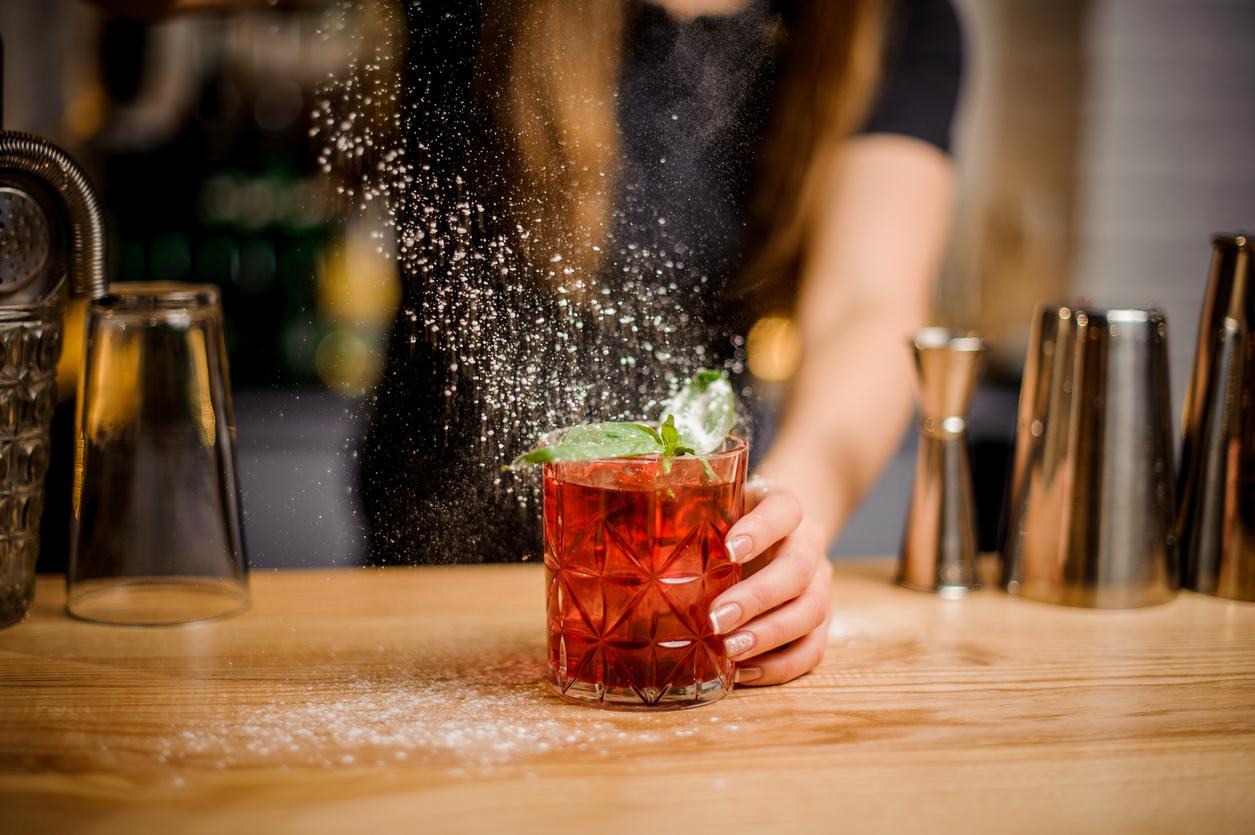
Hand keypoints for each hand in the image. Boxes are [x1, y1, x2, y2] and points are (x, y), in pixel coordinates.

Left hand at [708, 478, 831, 685]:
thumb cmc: (730, 523)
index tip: (730, 549)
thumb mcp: (715, 512)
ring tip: (729, 651)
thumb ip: (692, 525)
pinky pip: (812, 648)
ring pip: (812, 611)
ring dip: (769, 635)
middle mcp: (808, 544)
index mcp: (782, 507)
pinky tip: (742, 672)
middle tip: (716, 619)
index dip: (761, 530)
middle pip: (797, 571)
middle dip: (757, 598)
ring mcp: (820, 583)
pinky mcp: (820, 619)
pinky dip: (780, 666)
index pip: (784, 510)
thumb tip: (638, 558)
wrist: (776, 531)